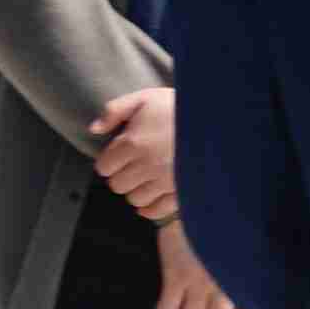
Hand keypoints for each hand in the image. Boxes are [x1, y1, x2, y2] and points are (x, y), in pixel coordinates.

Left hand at [93, 83, 179, 216]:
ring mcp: (164, 181)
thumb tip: (94, 129)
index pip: (105, 167)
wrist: (216, 120)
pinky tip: (153, 194)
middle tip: (132, 165)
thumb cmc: (178, 107)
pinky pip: (156, 211)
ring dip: (136, 189)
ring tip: (145, 177)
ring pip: (135, 199)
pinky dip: (150, 207)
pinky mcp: (180, 192)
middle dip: (121, 175)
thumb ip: (115, 110)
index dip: (109, 161)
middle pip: (118, 185)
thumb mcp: (144, 98)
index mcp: (133, 143)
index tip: (118, 155)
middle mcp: (147, 165)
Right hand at [154, 217, 254, 308]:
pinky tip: (171, 297)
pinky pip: (168, 308)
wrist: (197, 201)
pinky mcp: (174, 273)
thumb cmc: (223, 228)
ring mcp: (197, 281)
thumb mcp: (243, 252)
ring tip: (188, 306)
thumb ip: (246, 279)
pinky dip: (168, 307)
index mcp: (243, 282)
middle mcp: (223, 286)